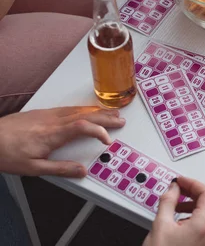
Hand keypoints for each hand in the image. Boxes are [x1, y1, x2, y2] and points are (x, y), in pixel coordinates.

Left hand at [0, 107, 124, 176]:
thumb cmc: (6, 153)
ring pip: (79, 109)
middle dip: (106, 118)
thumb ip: (60, 169)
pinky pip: (70, 108)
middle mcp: (53, 121)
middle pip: (86, 115)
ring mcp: (49, 114)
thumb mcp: (33, 168)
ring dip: (98, 111)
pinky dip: (85, 108)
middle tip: (120, 120)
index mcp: (52, 134)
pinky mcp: (43, 112)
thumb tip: (81, 170)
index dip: (99, 131)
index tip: (107, 140)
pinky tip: (89, 110)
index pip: (83, 127)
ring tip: (112, 113)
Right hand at [143, 177, 204, 245]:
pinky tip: (179, 218)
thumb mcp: (160, 225)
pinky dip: (195, 215)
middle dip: (194, 191)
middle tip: (179, 188)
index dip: (192, 183)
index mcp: (204, 225)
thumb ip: (168, 201)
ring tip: (176, 204)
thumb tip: (173, 188)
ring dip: (194, 203)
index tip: (180, 180)